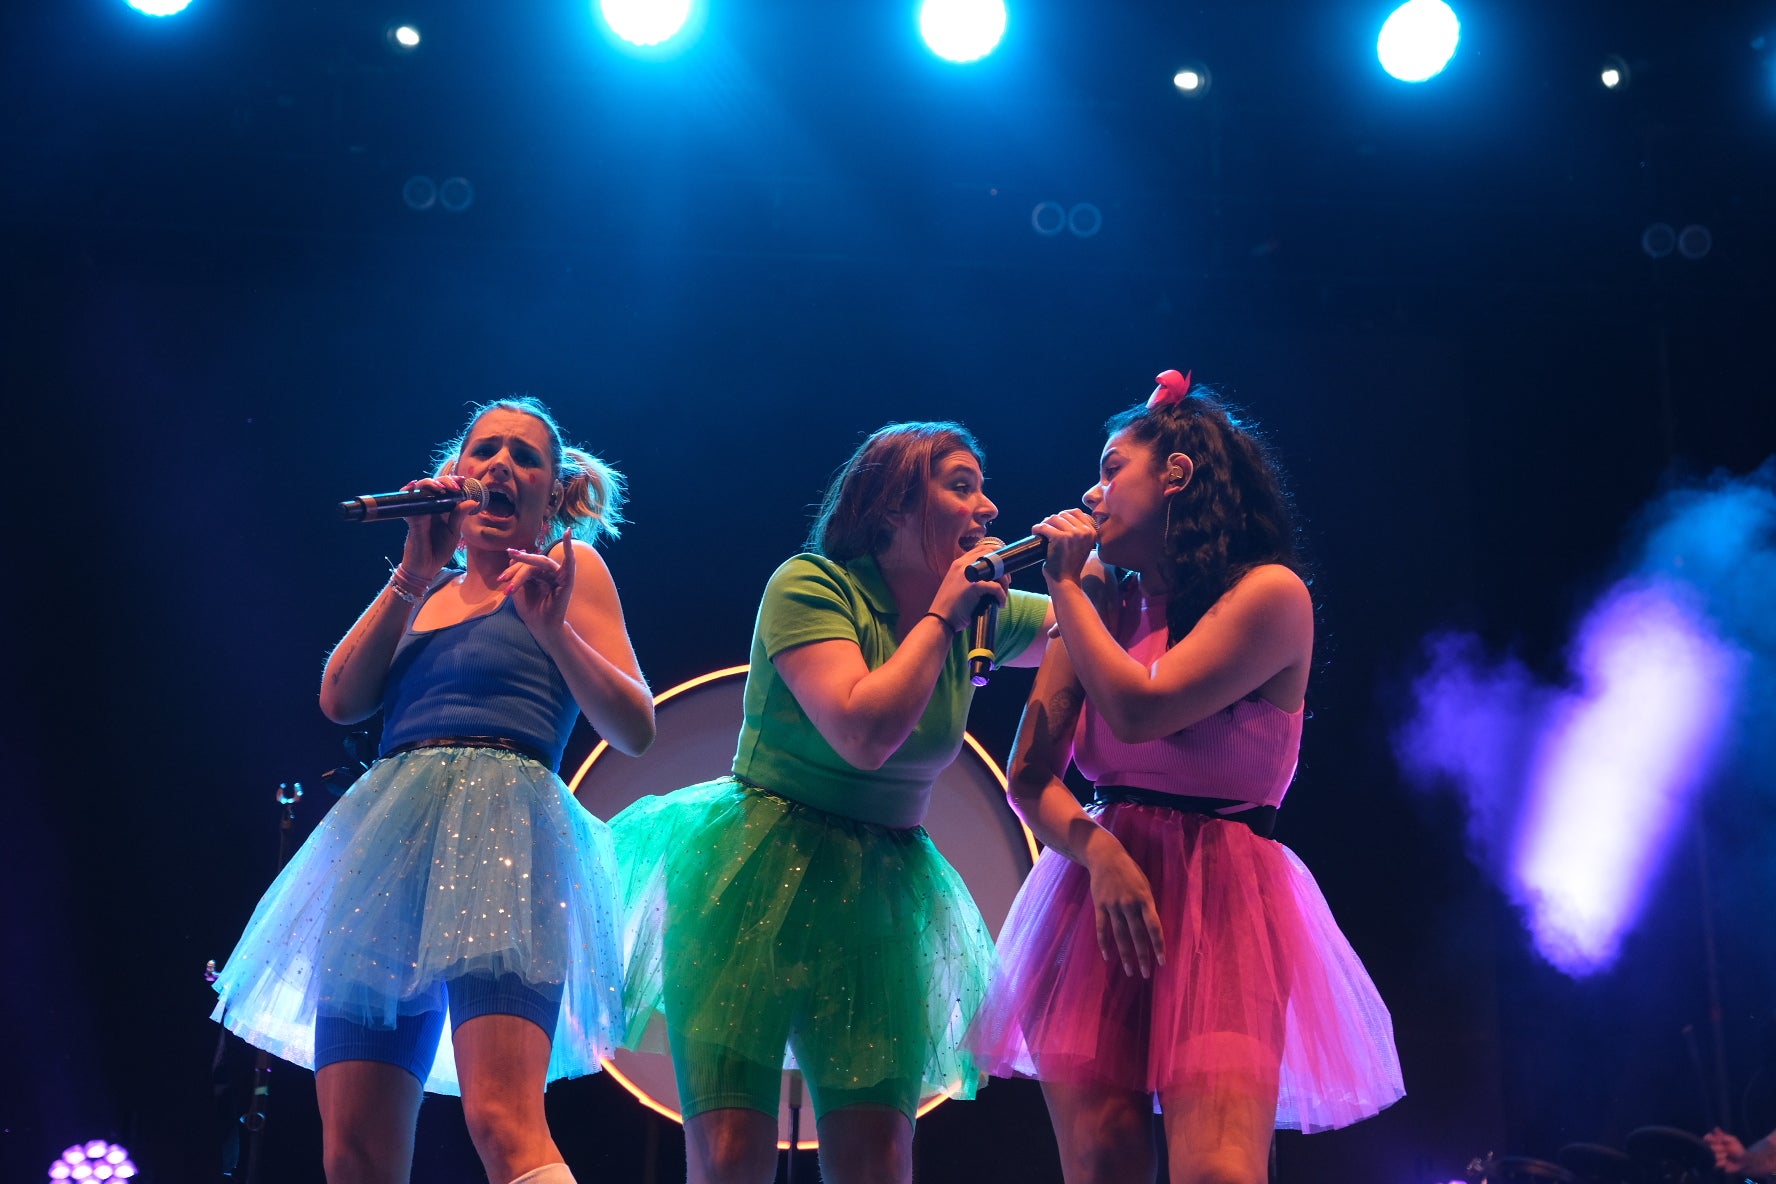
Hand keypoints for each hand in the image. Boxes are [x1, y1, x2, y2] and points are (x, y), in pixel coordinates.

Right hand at [399, 475, 477, 576]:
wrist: (425, 567)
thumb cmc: (439, 550)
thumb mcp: (453, 533)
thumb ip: (459, 516)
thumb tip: (472, 501)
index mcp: (442, 510)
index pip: (447, 490)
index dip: (453, 482)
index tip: (463, 481)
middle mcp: (430, 507)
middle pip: (433, 486)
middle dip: (444, 481)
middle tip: (454, 486)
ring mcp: (419, 511)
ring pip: (420, 489)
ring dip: (429, 484)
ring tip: (441, 488)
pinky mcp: (410, 518)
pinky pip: (407, 502)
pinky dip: (408, 492)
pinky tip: (413, 486)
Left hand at [500, 529, 575, 639]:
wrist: (542, 628)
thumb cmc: (532, 611)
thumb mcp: (520, 589)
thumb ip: (518, 573)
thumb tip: (514, 554)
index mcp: (541, 574)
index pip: (527, 564)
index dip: (513, 569)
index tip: (501, 579)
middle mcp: (551, 573)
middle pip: (532, 563)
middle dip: (516, 569)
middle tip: (502, 578)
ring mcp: (560, 575)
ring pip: (541, 563)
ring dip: (525, 567)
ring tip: (512, 570)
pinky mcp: (567, 580)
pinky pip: (569, 562)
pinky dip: (569, 547)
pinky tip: (568, 534)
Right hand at [928, 538, 1008, 630]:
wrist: (940, 619)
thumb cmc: (949, 606)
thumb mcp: (956, 585)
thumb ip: (969, 577)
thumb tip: (990, 578)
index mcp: (958, 564)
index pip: (981, 549)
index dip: (995, 553)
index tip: (1004, 563)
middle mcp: (962, 565)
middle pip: (991, 557)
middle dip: (1003, 568)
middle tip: (1007, 581)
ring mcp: (968, 574)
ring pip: (996, 571)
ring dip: (1004, 583)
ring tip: (1003, 594)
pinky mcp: (974, 586)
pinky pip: (996, 588)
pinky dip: (1001, 596)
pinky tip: (1000, 604)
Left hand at [1032, 509, 1098, 588]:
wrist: (1065, 580)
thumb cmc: (1070, 563)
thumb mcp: (1081, 545)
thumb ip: (1079, 531)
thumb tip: (1063, 515)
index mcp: (1092, 531)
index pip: (1076, 512)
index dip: (1063, 515)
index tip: (1055, 523)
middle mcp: (1085, 531)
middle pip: (1063, 514)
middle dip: (1052, 521)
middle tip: (1046, 530)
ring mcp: (1073, 534)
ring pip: (1053, 518)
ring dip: (1044, 524)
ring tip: (1041, 531)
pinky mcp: (1060, 538)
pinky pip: (1045, 527)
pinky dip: (1037, 528)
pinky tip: (1035, 532)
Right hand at [1085, 841, 1164, 978]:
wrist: (1105, 856)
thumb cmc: (1130, 871)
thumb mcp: (1145, 885)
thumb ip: (1148, 905)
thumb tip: (1152, 928)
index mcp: (1144, 899)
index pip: (1154, 927)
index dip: (1158, 946)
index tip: (1162, 962)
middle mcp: (1129, 904)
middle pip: (1137, 935)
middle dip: (1142, 956)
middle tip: (1146, 974)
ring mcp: (1113, 905)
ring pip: (1120, 936)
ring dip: (1125, 955)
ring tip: (1129, 971)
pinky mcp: (1100, 905)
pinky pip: (1102, 928)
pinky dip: (1104, 943)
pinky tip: (1107, 957)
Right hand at [1704, 1129, 1747, 1171]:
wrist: (1744, 1161)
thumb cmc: (1738, 1149)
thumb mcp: (1732, 1140)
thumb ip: (1723, 1136)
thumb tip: (1715, 1128)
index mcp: (1717, 1141)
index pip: (1708, 1138)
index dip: (1709, 1138)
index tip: (1712, 1139)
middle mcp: (1715, 1148)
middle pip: (1711, 1147)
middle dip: (1719, 1148)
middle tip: (1726, 1149)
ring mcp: (1716, 1156)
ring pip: (1715, 1155)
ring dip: (1722, 1155)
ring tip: (1728, 1156)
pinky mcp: (1718, 1164)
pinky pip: (1717, 1163)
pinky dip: (1723, 1162)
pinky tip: (1727, 1161)